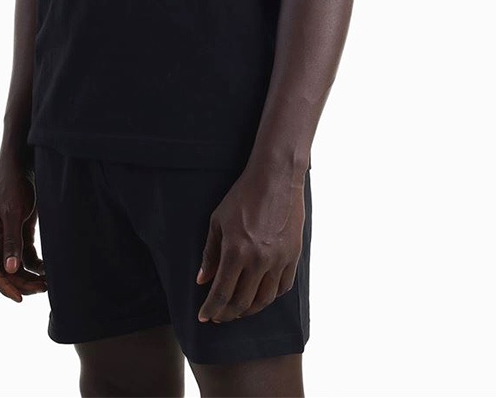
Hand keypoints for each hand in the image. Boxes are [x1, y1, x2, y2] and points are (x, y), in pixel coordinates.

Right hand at [0, 160, 46, 301]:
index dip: (3, 286)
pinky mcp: (17, 231)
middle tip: (42, 289)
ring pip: (14, 265)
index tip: (19, 298)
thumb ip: (12, 241)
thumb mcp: (13, 214)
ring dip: (28, 275)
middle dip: (21, 282)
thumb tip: (10, 270)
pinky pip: (23, 255)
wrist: (21, 166)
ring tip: (47, 283)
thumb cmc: (13, 187)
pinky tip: (47, 269)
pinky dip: (33, 264)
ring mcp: (5, 236)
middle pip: (4, 270)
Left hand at [195, 165, 305, 323]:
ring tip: (238, 310)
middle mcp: (259, 260)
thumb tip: (203, 280)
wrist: (276, 178)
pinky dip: (270, 297)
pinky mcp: (293, 256)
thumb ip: (210, 253)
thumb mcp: (218, 221)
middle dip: (228, 314)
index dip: (212, 308)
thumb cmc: (243, 196)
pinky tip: (260, 295)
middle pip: (242, 302)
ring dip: (249, 310)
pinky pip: (282, 288)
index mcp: (236, 251)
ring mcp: (278, 260)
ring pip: (264, 300)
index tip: (205, 316)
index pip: (222, 292)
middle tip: (220, 316)